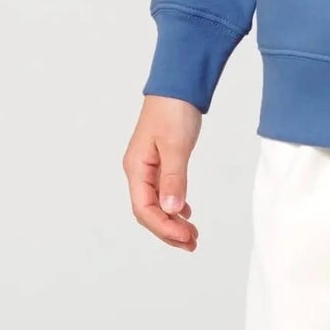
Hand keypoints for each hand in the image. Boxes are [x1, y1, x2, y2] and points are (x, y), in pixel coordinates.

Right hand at [124, 95, 203, 250]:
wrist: (178, 85)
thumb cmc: (174, 110)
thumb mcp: (176, 146)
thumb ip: (174, 179)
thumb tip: (172, 211)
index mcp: (136, 168)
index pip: (144, 209)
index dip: (164, 227)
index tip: (186, 238)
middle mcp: (138, 170)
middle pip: (148, 211)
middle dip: (168, 231)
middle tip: (192, 243)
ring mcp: (148, 167)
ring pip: (157, 203)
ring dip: (173, 221)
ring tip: (193, 236)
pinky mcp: (160, 162)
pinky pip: (163, 192)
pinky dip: (175, 206)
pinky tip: (186, 214)